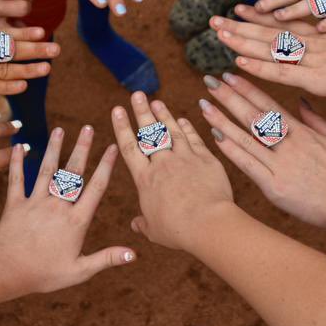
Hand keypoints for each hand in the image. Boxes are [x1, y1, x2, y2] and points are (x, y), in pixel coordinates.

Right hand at [0, 25, 57, 99]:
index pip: (3, 32)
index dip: (25, 34)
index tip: (44, 33)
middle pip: (9, 48)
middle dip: (35, 49)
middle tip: (56, 49)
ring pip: (3, 67)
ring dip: (27, 69)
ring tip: (46, 69)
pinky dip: (7, 85)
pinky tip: (22, 85)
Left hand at [0, 125, 133, 293]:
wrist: (8, 272)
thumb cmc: (45, 274)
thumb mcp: (80, 271)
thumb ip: (107, 259)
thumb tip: (134, 255)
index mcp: (76, 220)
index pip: (96, 188)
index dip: (106, 166)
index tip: (113, 148)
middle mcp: (58, 206)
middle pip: (73, 172)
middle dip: (82, 148)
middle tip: (89, 127)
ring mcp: (35, 203)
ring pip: (47, 170)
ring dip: (54, 148)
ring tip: (60, 129)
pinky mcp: (15, 205)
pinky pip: (17, 179)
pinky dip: (18, 162)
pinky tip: (20, 146)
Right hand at [111, 92, 234, 250]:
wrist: (207, 223)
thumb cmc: (178, 231)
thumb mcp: (155, 231)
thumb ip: (144, 224)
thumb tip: (135, 225)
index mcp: (145, 179)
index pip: (129, 147)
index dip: (122, 127)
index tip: (117, 110)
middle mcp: (163, 164)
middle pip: (150, 132)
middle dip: (141, 111)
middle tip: (136, 94)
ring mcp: (185, 159)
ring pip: (172, 131)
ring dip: (164, 115)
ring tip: (157, 101)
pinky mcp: (206, 159)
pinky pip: (194, 139)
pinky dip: (188, 128)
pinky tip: (183, 120)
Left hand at [198, 72, 325, 233]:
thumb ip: (316, 119)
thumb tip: (300, 101)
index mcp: (302, 132)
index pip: (269, 104)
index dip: (247, 89)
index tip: (230, 76)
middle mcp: (288, 144)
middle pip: (252, 116)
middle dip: (229, 97)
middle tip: (210, 81)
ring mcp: (280, 164)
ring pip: (245, 137)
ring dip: (222, 119)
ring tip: (204, 105)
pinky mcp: (274, 186)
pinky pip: (247, 164)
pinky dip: (230, 149)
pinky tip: (214, 136)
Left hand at [210, 7, 325, 98]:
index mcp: (318, 30)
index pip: (282, 21)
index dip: (258, 16)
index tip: (238, 9)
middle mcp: (309, 40)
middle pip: (268, 31)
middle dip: (240, 26)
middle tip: (215, 20)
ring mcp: (310, 58)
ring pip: (269, 47)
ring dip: (242, 41)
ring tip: (219, 35)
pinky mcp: (314, 77)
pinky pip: (281, 71)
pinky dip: (259, 66)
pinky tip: (239, 62)